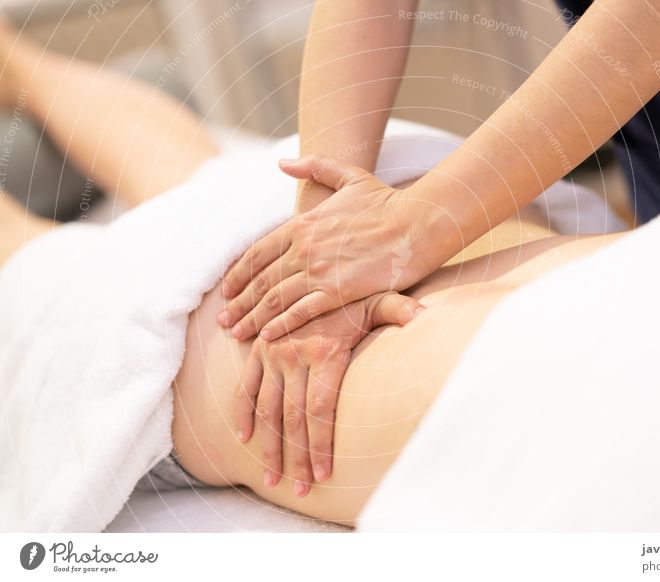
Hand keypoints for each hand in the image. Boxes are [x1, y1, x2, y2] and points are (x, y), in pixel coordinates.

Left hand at [218, 155, 448, 341]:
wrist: (418, 223)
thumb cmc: (388, 202)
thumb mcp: (349, 177)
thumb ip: (314, 167)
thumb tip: (282, 162)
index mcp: (302, 224)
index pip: (257, 253)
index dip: (237, 274)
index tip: (226, 290)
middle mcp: (304, 248)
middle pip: (260, 280)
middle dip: (238, 302)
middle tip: (223, 321)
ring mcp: (320, 271)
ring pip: (274, 299)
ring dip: (251, 318)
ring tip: (236, 333)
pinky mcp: (338, 292)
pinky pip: (301, 312)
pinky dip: (281, 325)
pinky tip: (267, 337)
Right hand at [234, 291, 423, 496]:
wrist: (314, 265)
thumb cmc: (355, 289)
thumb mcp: (379, 296)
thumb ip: (400, 310)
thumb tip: (426, 317)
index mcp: (325, 350)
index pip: (321, 409)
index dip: (321, 444)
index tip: (324, 475)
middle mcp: (294, 354)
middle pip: (293, 418)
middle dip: (297, 458)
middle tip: (301, 490)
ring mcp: (272, 352)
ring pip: (267, 409)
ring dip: (269, 447)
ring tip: (271, 479)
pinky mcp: (259, 349)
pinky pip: (246, 385)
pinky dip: (242, 412)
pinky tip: (244, 439)